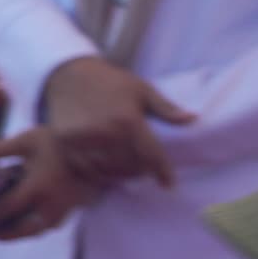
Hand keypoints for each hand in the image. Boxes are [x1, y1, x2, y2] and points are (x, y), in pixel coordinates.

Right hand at [0, 57, 195, 240]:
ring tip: (125, 170)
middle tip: (145, 171)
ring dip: (120, 175)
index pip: (151, 156)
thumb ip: (166, 108)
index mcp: (127, 120)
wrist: (67, 75)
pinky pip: (84, 169)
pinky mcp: (64, 144)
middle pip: (129, 167)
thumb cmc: (110, 82)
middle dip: (141, 172)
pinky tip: (104, 169)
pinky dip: (97, 173)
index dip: (163, 172)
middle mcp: (104, 133)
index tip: (168, 184)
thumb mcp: (142, 89)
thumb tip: (193, 119)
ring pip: (107, 171)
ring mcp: (82, 140)